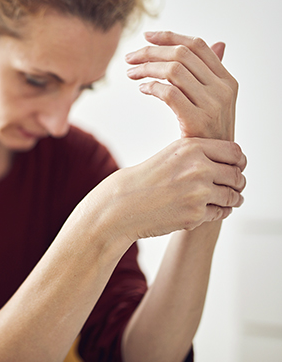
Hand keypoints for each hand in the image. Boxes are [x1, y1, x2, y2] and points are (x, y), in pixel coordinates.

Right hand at [84, 138, 246, 241]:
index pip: (234, 153)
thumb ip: (199, 155)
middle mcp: (198, 167)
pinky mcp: (195, 214)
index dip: (239, 163)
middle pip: (237, 175)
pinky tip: (205, 211)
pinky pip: (220, 213)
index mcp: (192, 148)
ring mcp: (198, 192)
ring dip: (231, 200)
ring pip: (232, 196)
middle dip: (236, 184)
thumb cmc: (144, 180)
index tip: (236, 169)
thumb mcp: (171, 155)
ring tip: (222, 201)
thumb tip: (233, 163)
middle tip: (232, 188)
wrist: (121, 204)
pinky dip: (216, 213)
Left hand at [125, 31, 237, 140]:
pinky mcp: (197, 120)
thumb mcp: (216, 101)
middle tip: (129, 57)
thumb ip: (212, 74)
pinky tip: (141, 89)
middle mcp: (223, 89)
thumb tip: (218, 43)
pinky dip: (152, 87)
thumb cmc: (209, 134)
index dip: (170, 37)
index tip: (146, 37)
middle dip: (150, 52)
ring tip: (130, 73)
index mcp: (227, 80)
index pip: (197, 46)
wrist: (215, 167)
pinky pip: (169, 93)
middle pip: (181, 55)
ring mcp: (212, 105)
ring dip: (146, 69)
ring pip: (173, 71)